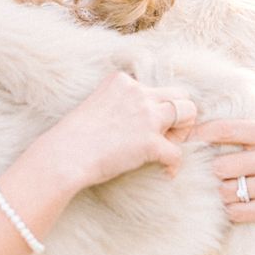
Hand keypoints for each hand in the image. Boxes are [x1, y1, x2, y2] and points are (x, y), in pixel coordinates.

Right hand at [33, 71, 197, 193]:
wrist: (65, 156)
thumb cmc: (75, 137)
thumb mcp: (97, 105)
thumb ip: (119, 104)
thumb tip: (138, 121)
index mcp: (123, 81)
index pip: (158, 88)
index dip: (159, 109)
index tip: (149, 126)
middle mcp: (138, 93)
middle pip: (181, 95)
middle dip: (180, 116)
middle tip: (168, 136)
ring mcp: (146, 116)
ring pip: (189, 113)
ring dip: (183, 133)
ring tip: (168, 149)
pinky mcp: (150, 142)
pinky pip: (178, 153)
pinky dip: (174, 165)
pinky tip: (165, 172)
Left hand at [188, 118, 254, 239]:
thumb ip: (238, 133)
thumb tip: (191, 128)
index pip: (224, 130)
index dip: (198, 136)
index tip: (182, 143)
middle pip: (221, 167)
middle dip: (216, 175)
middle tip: (221, 178)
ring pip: (227, 192)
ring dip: (224, 195)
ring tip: (233, 193)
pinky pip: (237, 211)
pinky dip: (233, 211)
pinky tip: (240, 207)